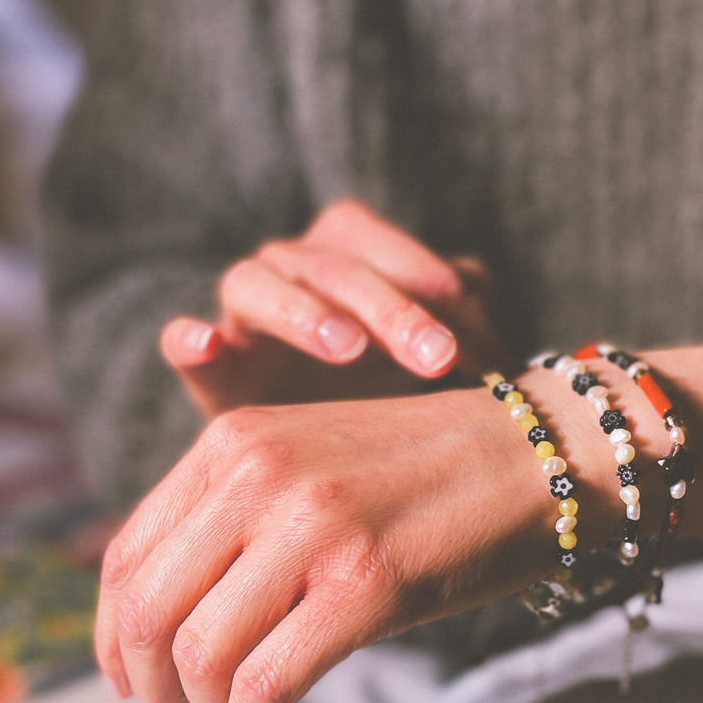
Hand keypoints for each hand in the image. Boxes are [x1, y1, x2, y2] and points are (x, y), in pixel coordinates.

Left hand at [94, 388, 566, 702]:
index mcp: (233, 441)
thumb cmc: (429, 474)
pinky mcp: (366, 583)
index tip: (133, 678)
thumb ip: (235, 517)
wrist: (538, 457)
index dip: (113, 637)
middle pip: (150, 611)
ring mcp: (312, 527)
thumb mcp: (311, 465)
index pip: (126, 557)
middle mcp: (259, 476)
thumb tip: (166, 620)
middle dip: (153, 683)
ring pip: (203, 653)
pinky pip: (268, 679)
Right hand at [160, 199, 513, 414]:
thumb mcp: (443, 367)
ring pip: (260, 284)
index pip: (388, 246)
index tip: (471, 335)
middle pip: (336, 266)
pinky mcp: (211, 367)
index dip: (429, 280)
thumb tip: (516, 363)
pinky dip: (191, 339)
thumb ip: (474, 343)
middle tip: (436, 356)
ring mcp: (248, 314)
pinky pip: (186, 342)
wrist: (322, 456)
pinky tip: (205, 344)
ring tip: (345, 347)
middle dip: (391, 306)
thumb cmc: (396, 395)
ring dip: (305, 311)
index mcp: (356, 253)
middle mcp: (297, 269)